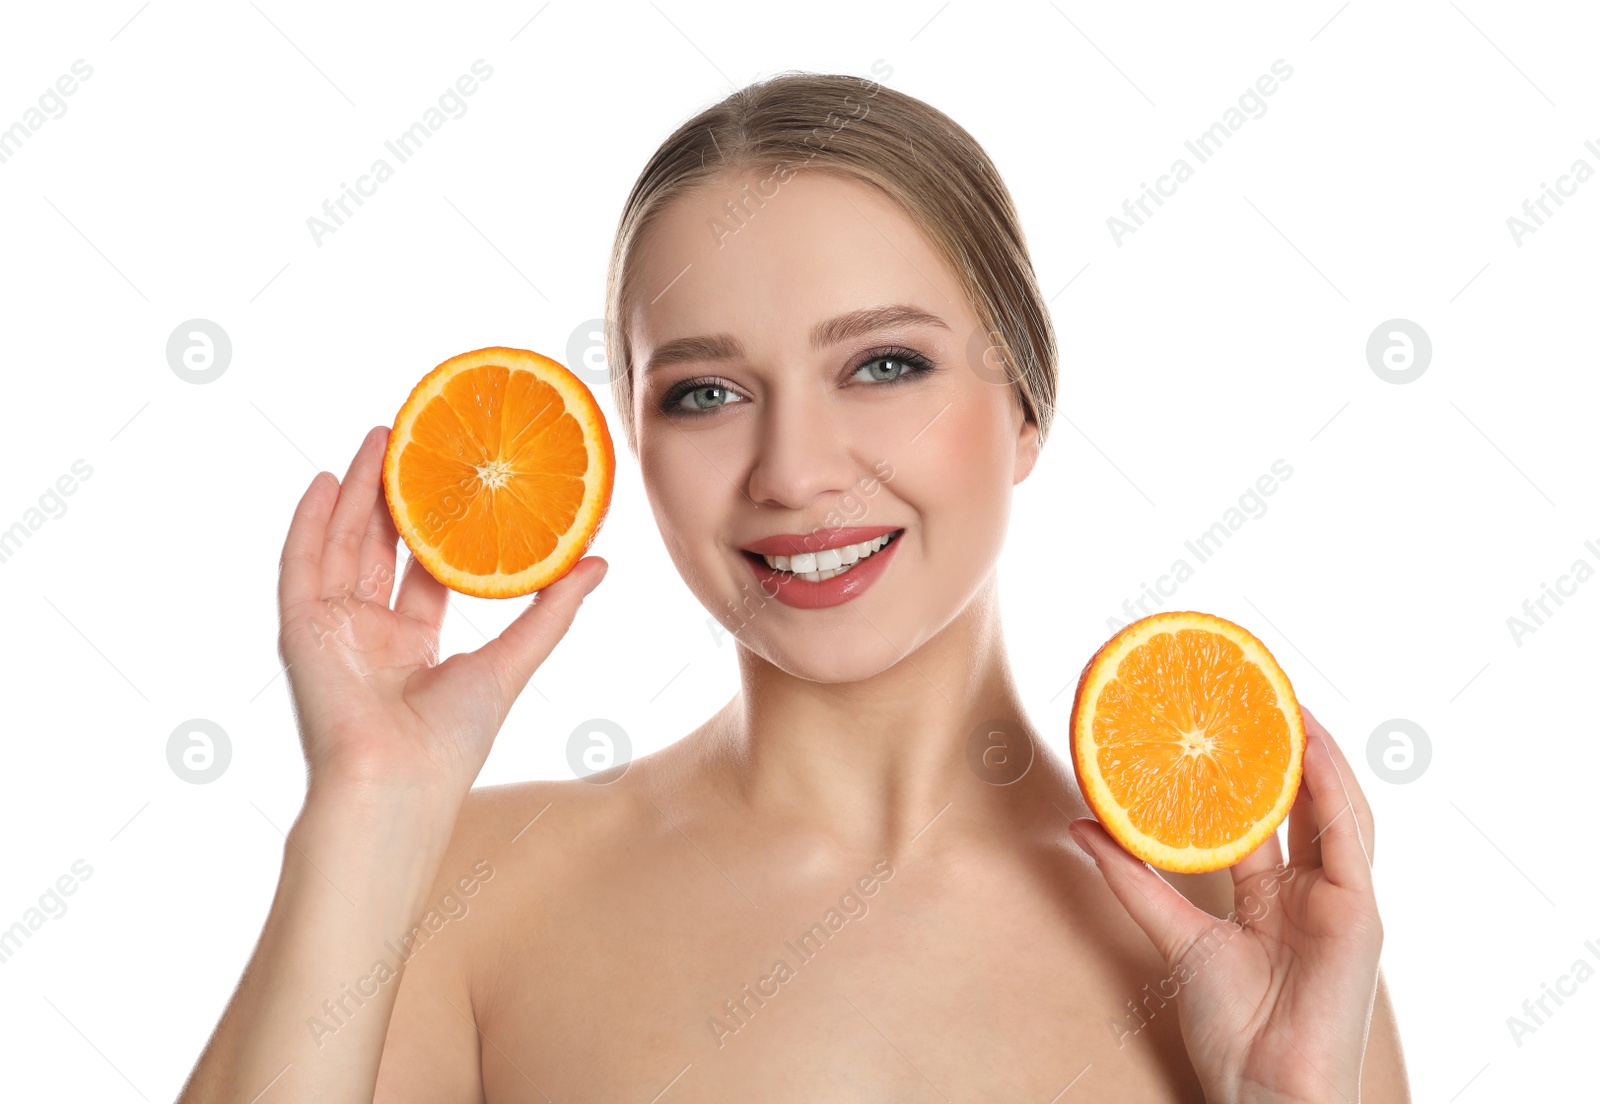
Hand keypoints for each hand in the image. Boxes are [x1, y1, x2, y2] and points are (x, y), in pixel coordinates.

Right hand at [276, 426, 607, 796]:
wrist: (396, 784)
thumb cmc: (452, 742)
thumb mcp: (512, 662)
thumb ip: (552, 612)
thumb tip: (599, 563)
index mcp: (413, 647)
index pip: (424, 572)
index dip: (438, 526)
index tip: (455, 479)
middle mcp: (370, 634)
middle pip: (381, 547)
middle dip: (394, 494)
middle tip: (412, 439)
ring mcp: (334, 631)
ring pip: (343, 545)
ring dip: (357, 492)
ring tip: (377, 439)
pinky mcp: (302, 631)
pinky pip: (301, 566)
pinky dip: (311, 523)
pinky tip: (326, 481)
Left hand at [1069, 705, 1382, 1103]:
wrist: (1265, 1089)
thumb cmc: (1231, 1030)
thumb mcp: (1174, 937)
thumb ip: (1134, 880)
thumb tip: (1084, 825)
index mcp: (1276, 900)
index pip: (1267, 819)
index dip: (1251, 770)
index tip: (1224, 722)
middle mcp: (1312, 893)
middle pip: (1304, 805)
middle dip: (1286, 750)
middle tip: (1256, 694)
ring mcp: (1340, 901)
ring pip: (1335, 809)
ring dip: (1315, 754)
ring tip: (1285, 701)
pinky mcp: (1359, 913)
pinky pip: (1349, 838)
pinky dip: (1332, 788)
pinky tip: (1311, 747)